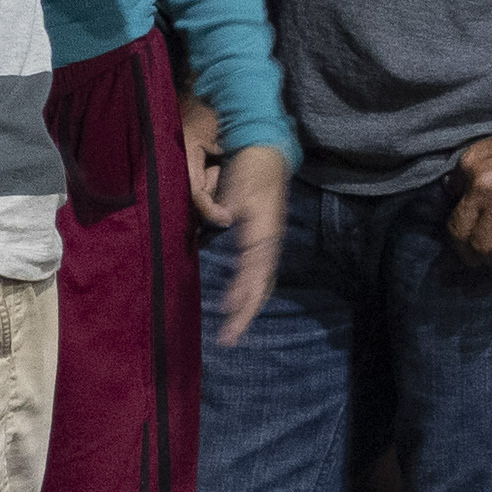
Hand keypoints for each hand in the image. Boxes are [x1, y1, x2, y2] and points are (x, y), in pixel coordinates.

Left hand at [210, 143, 289, 345]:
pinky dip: (249, 293)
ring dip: (248, 308)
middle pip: (261, 286)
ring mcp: (266, 244)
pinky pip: (258, 274)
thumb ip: (230, 203)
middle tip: (229, 338)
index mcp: (263, 233)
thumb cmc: (250, 168)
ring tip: (232, 331)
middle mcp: (268, 244)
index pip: (254, 272)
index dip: (243, 295)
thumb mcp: (239, 183)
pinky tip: (236, 305)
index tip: (229, 314)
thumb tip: (224, 219)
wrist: (266, 153)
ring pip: (261, 283)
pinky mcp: (261, 242)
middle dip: (246, 313)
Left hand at [447, 118, 491, 263]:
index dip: (456, 238)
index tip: (463, 246)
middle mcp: (482, 189)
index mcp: (469, 170)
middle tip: (477, 260)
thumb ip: (469, 174)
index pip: (453, 216)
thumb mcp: (489, 149)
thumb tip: (456, 197)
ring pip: (485, 247)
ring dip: (490, 260)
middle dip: (468, 254)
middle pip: (464, 236)